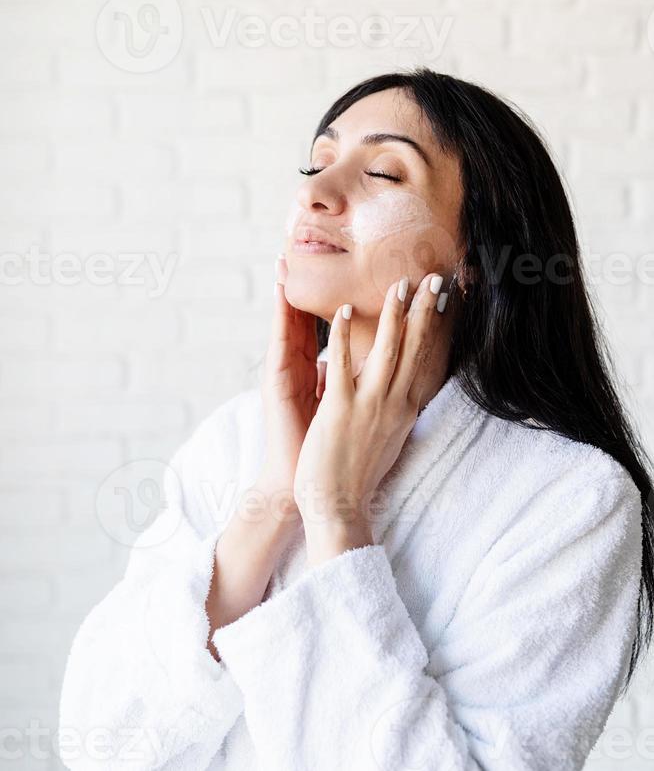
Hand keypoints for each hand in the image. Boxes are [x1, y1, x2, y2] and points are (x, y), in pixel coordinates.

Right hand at [258, 255, 326, 529]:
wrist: (309, 486)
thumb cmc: (324, 448)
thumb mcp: (336, 405)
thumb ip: (335, 380)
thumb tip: (341, 362)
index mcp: (316, 370)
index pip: (325, 325)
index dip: (331, 294)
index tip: (337, 265)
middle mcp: (298, 367)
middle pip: (302, 315)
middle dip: (302, 281)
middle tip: (297, 243)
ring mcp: (287, 372)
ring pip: (290, 322)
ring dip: (290, 288)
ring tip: (286, 257)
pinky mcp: (280, 382)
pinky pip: (285, 341)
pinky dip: (286, 316)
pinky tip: (287, 292)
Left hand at [293, 272, 448, 539]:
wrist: (339, 507)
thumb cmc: (358, 474)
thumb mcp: (388, 436)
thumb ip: (395, 409)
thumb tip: (401, 389)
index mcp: (404, 409)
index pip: (426, 360)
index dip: (436, 328)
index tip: (444, 301)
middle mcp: (393, 404)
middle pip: (414, 349)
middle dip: (424, 311)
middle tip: (433, 279)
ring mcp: (369, 405)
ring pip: (387, 351)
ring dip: (394, 315)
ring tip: (400, 285)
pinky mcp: (340, 409)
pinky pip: (342, 365)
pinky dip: (341, 336)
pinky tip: (341, 310)